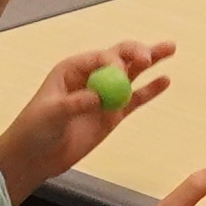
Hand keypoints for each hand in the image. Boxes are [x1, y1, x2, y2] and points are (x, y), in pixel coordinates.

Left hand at [0, 39, 176, 190]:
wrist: (35, 157)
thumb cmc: (34, 129)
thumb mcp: (50, 114)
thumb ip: (75, 104)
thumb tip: (97, 97)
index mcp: (72, 69)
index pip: (100, 58)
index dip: (114, 61)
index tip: (121, 74)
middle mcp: (91, 76)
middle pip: (119, 58)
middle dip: (136, 52)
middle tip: (151, 55)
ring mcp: (104, 95)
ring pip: (131, 74)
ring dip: (150, 62)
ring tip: (170, 48)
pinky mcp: (113, 114)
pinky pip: (135, 99)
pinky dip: (150, 90)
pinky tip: (165, 80)